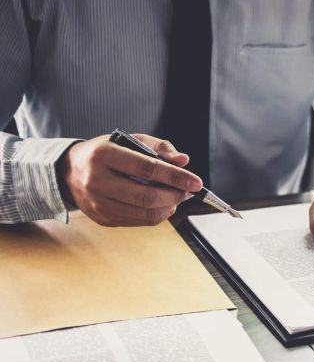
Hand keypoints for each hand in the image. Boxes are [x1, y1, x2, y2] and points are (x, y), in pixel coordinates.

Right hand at [59, 134, 202, 226]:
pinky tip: (164, 205)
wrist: (68, 172)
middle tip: (188, 190)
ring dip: (170, 207)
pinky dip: (158, 214)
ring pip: (145, 213)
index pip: (147, 168)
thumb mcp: (129, 140)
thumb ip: (159, 147)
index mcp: (103, 155)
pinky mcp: (102, 218)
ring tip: (178, 196)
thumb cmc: (106, 153)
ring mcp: (98, 203)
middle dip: (175, 195)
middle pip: (147, 196)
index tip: (197, 182)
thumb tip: (184, 160)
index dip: (175, 177)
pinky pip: (139, 221)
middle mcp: (96, 180)